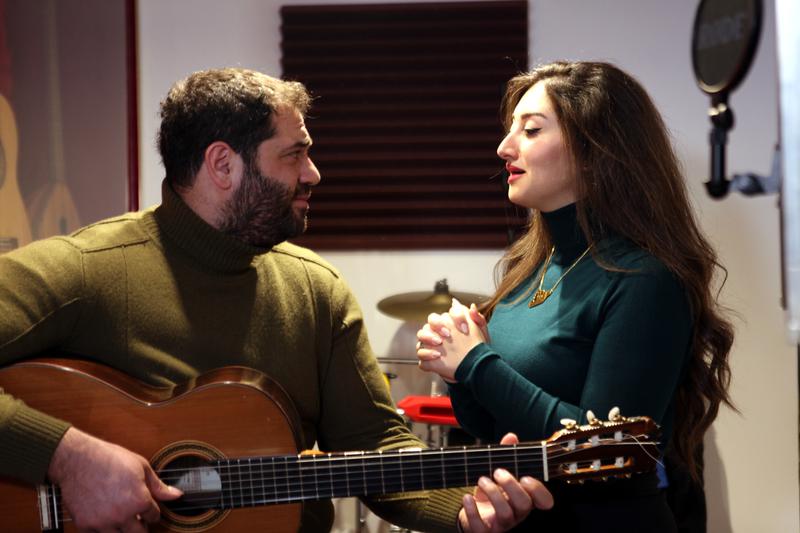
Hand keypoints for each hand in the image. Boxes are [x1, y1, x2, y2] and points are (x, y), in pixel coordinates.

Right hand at [48, 427, 181, 531]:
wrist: (77, 459)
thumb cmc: (109, 459)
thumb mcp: (141, 466)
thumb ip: (159, 486)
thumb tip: (176, 495)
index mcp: (139, 500)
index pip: (154, 517)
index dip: (154, 513)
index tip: (150, 510)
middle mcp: (122, 515)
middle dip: (141, 526)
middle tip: (139, 518)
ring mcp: (102, 522)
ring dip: (123, 529)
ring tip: (122, 517)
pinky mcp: (85, 525)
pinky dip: (103, 529)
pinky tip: (105, 518)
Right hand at [416, 298, 487, 380]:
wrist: (474, 368)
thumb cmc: (477, 349)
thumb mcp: (481, 335)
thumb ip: (478, 319)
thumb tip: (472, 307)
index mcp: (450, 323)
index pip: (448, 313)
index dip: (456, 318)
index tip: (465, 328)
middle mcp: (438, 331)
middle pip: (431, 320)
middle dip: (437, 324)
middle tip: (448, 333)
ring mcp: (431, 345)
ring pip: (421, 335)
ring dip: (428, 337)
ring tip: (439, 343)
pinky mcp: (429, 359)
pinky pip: (421, 354)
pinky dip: (426, 354)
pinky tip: (437, 356)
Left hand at [458, 433, 552, 531]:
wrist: (472, 515)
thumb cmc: (491, 495)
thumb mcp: (498, 474)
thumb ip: (506, 455)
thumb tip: (511, 436)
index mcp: (524, 499)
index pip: (543, 500)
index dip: (538, 490)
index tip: (525, 477)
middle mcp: (516, 514)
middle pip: (524, 504)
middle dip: (511, 485)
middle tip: (497, 472)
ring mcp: (501, 524)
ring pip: (505, 514)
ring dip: (493, 493)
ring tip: (482, 479)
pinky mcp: (483, 531)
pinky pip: (480, 527)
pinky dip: (472, 511)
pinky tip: (467, 497)